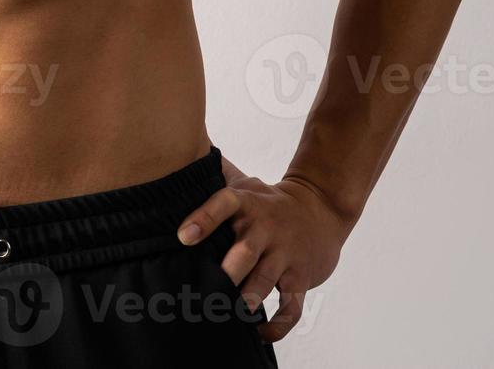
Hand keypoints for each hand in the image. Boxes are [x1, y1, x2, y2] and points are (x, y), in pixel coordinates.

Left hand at [177, 158, 354, 341]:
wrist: (321, 208)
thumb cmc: (267, 201)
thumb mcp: (244, 183)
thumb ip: (213, 174)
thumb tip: (173, 159)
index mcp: (246, 204)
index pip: (223, 204)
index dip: (203, 218)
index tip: (182, 236)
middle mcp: (265, 228)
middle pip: (245, 251)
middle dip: (229, 271)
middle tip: (207, 289)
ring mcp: (284, 254)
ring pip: (267, 279)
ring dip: (251, 296)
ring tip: (235, 312)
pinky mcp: (300, 276)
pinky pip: (292, 305)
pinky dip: (279, 324)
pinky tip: (260, 333)